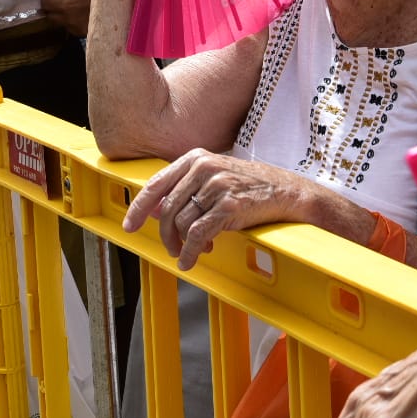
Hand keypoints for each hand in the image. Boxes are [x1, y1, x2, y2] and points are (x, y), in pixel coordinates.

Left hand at [41, 0, 93, 36]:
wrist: (125, 4)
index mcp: (66, 4)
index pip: (46, 3)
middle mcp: (69, 20)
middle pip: (50, 16)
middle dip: (53, 5)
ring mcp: (77, 29)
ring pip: (61, 23)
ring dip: (63, 14)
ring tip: (75, 5)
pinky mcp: (86, 34)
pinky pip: (73, 28)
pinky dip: (74, 21)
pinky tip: (85, 12)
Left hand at [122, 148, 318, 269]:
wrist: (286, 191)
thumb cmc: (249, 186)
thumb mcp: (213, 180)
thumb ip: (183, 191)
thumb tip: (153, 210)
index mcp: (196, 158)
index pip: (157, 184)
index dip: (139, 208)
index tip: (129, 226)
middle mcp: (204, 168)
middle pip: (168, 209)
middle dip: (166, 235)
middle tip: (171, 249)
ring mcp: (217, 186)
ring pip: (182, 223)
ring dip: (182, 245)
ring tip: (192, 251)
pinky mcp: (229, 205)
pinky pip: (198, 234)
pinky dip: (190, 251)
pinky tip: (191, 259)